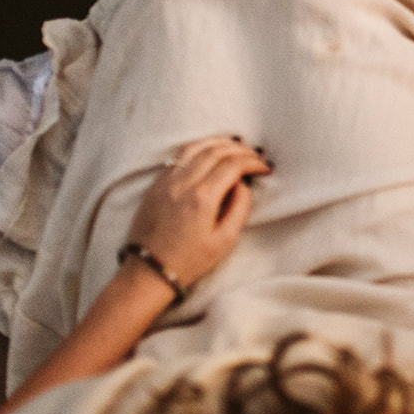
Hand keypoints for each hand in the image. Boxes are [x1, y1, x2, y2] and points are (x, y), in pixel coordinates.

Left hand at [125, 135, 272, 287]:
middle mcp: (183, 182)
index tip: (265, 168)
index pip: (233, 165)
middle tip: (255, 156)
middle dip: (240, 149)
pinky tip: (208, 151)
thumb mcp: (224, 241)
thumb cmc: (189, 261)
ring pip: (196, 146)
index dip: (253, 162)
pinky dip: (198, 147)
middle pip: (216, 150)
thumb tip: (242, 184)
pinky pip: (179, 155)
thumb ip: (239, 208)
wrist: (148, 271)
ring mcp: (166, 180)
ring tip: (235, 145)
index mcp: (202, 197)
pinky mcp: (156, 184)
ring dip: (219, 142)